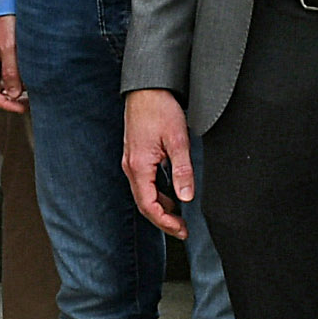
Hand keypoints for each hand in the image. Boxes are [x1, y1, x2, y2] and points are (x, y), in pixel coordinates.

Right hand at [0, 14, 26, 112]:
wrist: (8, 2)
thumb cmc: (3, 17)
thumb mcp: (9, 46)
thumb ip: (11, 72)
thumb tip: (14, 94)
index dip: (5, 104)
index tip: (21, 107)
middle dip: (13, 99)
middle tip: (30, 101)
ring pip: (6, 84)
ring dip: (18, 89)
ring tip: (33, 91)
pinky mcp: (6, 56)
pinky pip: (12, 74)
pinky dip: (21, 80)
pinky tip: (31, 80)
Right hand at [123, 88, 194, 240]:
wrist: (147, 88)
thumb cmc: (160, 109)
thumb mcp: (178, 139)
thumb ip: (182, 170)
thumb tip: (186, 197)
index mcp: (139, 166)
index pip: (148, 206)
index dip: (165, 222)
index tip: (181, 230)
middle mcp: (131, 167)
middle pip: (144, 204)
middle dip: (163, 220)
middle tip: (183, 229)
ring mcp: (132, 162)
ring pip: (144, 194)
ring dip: (161, 208)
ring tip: (180, 216)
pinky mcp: (136, 157)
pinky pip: (144, 183)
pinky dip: (157, 194)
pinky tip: (172, 195)